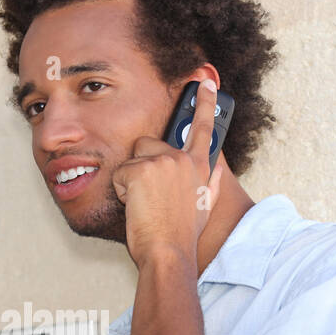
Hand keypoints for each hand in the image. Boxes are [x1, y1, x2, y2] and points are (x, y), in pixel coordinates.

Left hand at [112, 78, 224, 267]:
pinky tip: (136, 208)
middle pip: (148, 144)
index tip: (206, 81)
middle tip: (149, 197)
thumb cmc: (182, 236)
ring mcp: (162, 162)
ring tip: (145, 206)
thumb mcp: (204, 207)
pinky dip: (121, 192)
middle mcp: (183, 159)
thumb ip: (209, 183)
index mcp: (199, 167)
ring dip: (131, 182)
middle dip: (141, 167)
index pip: (204, 127)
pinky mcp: (141, 170)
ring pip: (132, 160)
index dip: (205, 103)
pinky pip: (120, 174)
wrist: (168, 253)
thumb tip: (215, 168)